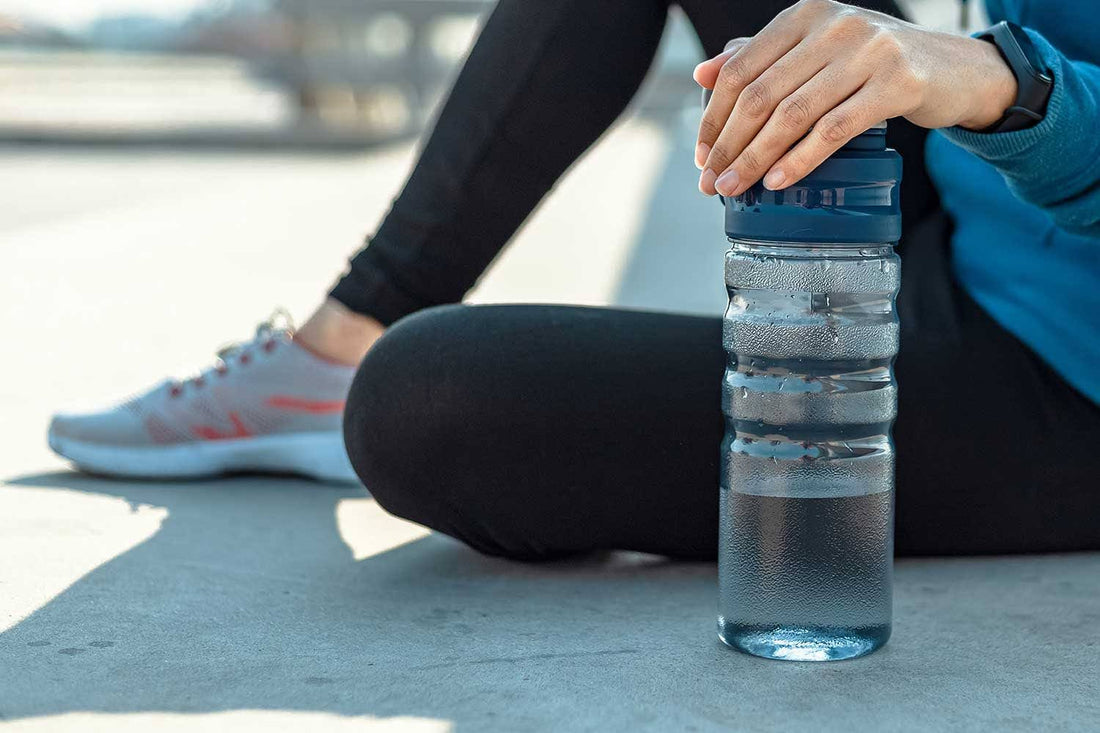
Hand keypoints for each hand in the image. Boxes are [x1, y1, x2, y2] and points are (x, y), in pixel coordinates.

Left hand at [694, 0, 1016, 196]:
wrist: (954, 69)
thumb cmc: (873, 65)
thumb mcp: (816, 52)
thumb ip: (762, 58)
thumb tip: (702, 74)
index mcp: (805, 15)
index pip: (741, 69)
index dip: (714, 116)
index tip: (701, 155)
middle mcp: (834, 25)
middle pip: (761, 95)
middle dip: (730, 145)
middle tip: (711, 183)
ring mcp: (868, 51)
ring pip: (793, 115)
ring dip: (757, 158)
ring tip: (735, 188)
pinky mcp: (897, 83)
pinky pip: (834, 130)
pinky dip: (801, 160)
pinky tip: (778, 181)